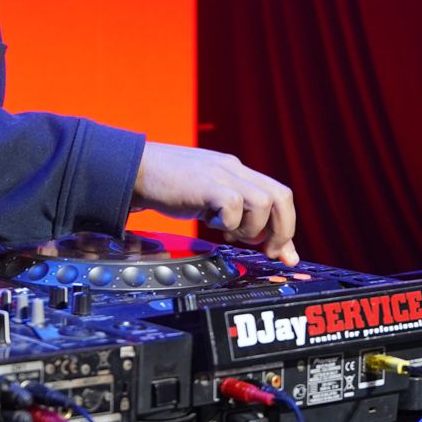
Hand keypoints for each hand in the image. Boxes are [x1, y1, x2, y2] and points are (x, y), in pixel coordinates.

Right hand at [132, 142, 298, 265]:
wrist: (134, 168)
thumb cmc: (167, 186)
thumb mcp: (209, 199)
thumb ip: (236, 216)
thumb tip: (263, 243)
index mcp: (236, 171)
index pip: (278, 194)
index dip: (286, 225)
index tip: (282, 252)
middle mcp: (234, 169)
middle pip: (281, 196)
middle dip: (282, 230)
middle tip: (266, 250)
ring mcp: (221, 174)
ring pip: (263, 202)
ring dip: (252, 228)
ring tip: (229, 233)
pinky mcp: (206, 184)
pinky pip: (233, 205)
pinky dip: (228, 222)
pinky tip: (211, 224)